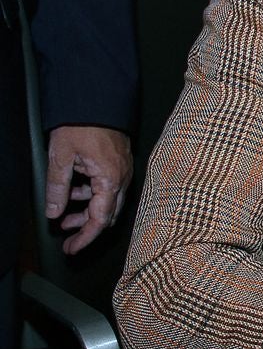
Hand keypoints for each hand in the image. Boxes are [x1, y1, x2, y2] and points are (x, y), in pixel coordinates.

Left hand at [46, 125, 132, 253]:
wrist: (98, 99)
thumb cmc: (82, 124)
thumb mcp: (61, 156)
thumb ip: (57, 187)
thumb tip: (53, 211)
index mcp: (110, 179)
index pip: (100, 220)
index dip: (85, 238)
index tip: (71, 249)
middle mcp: (122, 178)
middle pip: (107, 215)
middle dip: (86, 228)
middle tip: (67, 237)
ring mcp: (123, 170)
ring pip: (107, 202)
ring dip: (87, 211)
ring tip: (63, 213)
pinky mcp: (120, 163)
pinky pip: (108, 188)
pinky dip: (92, 195)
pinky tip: (74, 191)